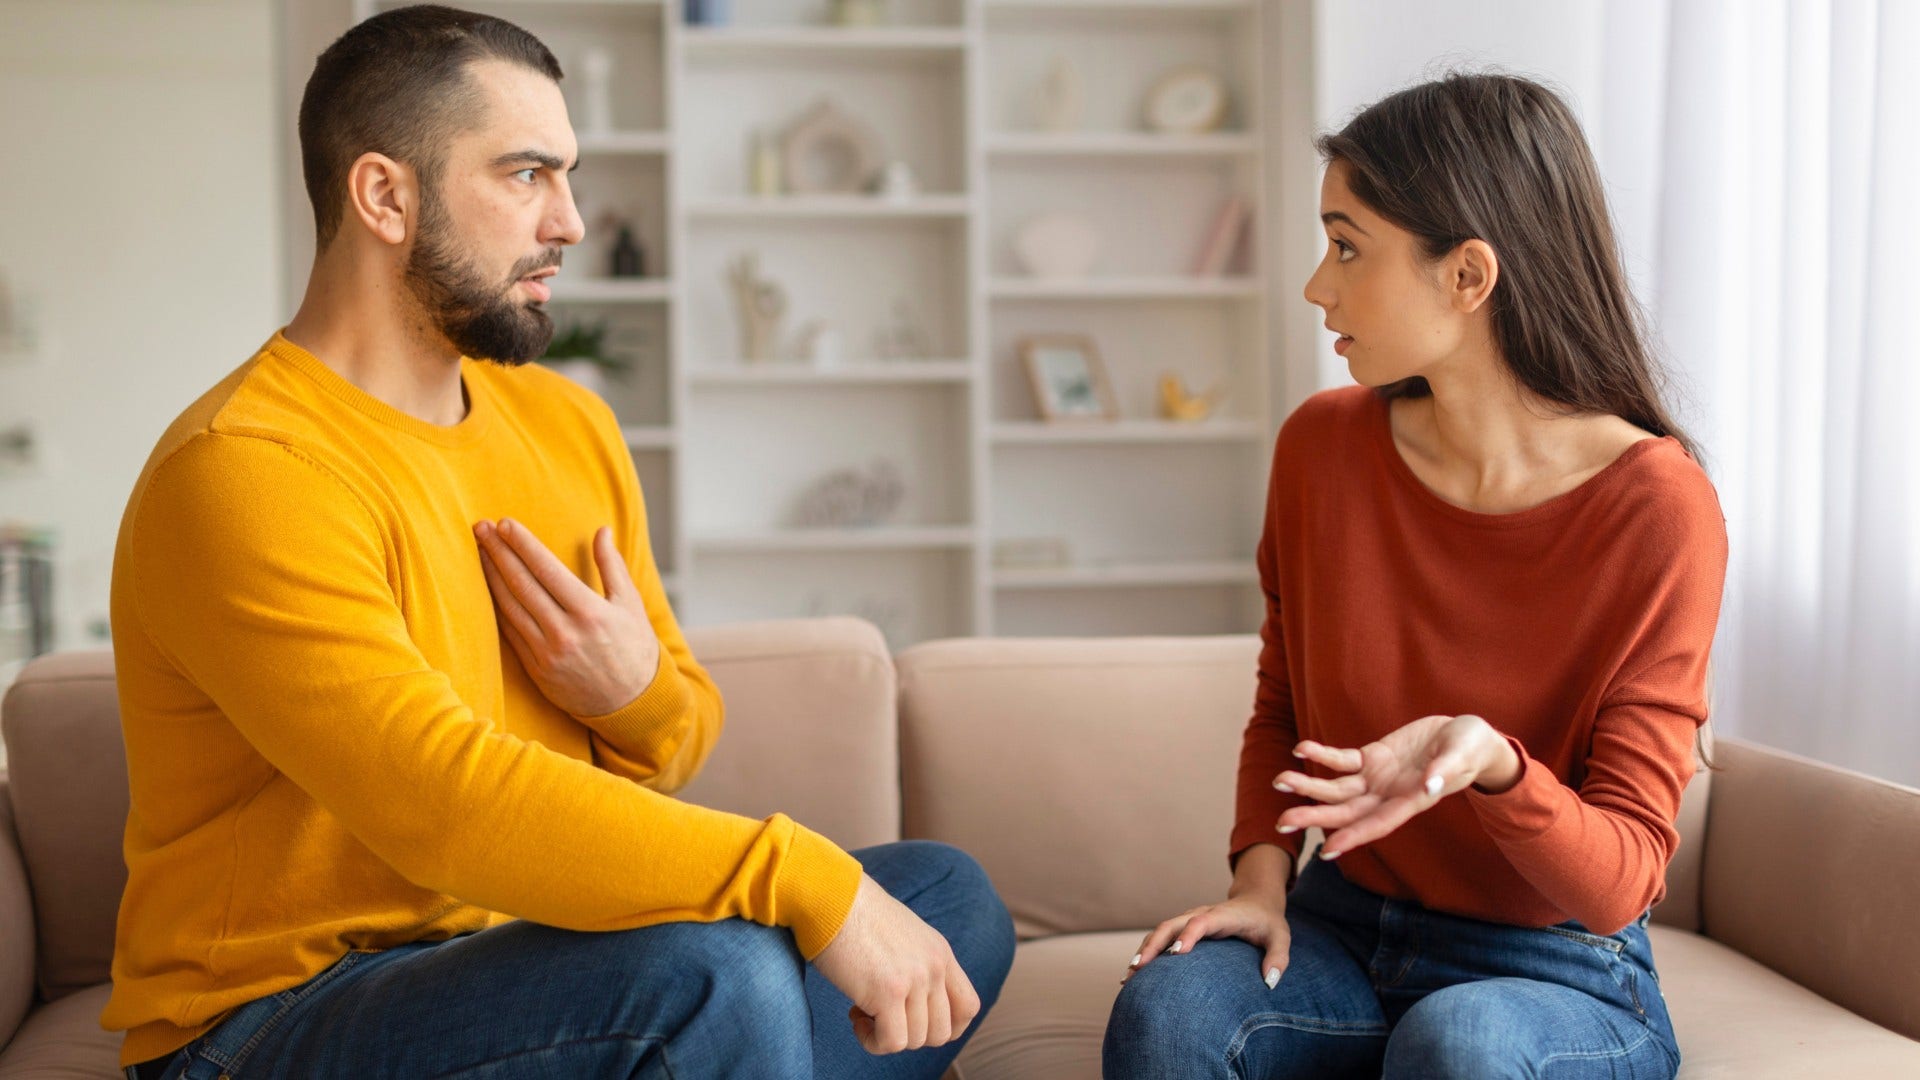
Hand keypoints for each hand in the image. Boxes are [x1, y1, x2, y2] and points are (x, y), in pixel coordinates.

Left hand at [472, 518, 660, 716]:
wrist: (631, 704)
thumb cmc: (635, 649)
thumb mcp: (631, 604)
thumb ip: (612, 566)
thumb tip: (602, 531)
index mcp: (590, 612)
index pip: (547, 569)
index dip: (523, 544)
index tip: (505, 524)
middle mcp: (565, 633)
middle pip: (522, 584)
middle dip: (499, 552)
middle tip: (481, 528)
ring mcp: (547, 654)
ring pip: (510, 607)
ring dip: (491, 576)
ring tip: (480, 551)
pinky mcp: (536, 670)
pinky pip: (510, 633)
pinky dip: (496, 607)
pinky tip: (488, 587)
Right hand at [812, 874, 981, 1054]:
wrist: (831, 895)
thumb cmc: (854, 914)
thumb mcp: (902, 935)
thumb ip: (917, 963)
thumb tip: (911, 1003)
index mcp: (941, 953)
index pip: (968, 1007)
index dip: (945, 1026)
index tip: (913, 1020)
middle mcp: (934, 967)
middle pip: (941, 1032)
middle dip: (911, 1034)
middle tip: (882, 1015)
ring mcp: (915, 979)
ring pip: (916, 1040)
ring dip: (886, 1036)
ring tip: (862, 1011)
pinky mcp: (888, 991)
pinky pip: (892, 1042)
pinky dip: (872, 1041)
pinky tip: (855, 1016)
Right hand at [1124, 843, 1291, 989]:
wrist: (1256, 901)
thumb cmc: (1267, 922)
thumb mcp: (1281, 937)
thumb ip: (1279, 958)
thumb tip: (1270, 983)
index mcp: (1222, 915)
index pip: (1201, 922)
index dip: (1188, 935)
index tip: (1176, 954)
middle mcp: (1200, 914)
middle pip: (1170, 925)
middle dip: (1153, 945)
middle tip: (1138, 969)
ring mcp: (1189, 920)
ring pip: (1160, 931)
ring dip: (1144, 951)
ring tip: (1128, 978)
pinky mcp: (1183, 929)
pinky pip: (1161, 938)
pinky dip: (1147, 953)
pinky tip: (1134, 975)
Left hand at [1274, 714, 1521, 859]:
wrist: (1466, 736)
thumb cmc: (1470, 748)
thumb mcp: (1463, 755)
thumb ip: (1446, 771)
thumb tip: (1431, 786)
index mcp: (1411, 802)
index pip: (1378, 824)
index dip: (1353, 837)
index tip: (1328, 850)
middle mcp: (1389, 796)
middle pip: (1346, 811)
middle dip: (1315, 816)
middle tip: (1282, 822)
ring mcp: (1377, 778)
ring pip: (1337, 788)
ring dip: (1309, 786)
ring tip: (1280, 781)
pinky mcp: (1372, 757)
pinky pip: (1342, 759)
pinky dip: (1322, 755)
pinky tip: (1301, 749)